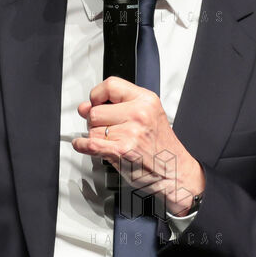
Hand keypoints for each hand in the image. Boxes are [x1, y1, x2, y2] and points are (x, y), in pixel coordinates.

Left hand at [72, 77, 204, 216]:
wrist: (174, 171)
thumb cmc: (161, 146)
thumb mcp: (147, 115)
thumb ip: (116, 106)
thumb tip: (85, 107)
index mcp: (146, 100)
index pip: (110, 85)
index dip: (97, 95)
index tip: (95, 102)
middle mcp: (139, 114)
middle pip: (96, 111)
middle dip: (96, 122)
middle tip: (108, 129)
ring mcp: (130, 132)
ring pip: (92, 129)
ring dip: (96, 137)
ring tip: (112, 141)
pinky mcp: (121, 150)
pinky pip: (89, 143)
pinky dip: (82, 145)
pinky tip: (84, 144)